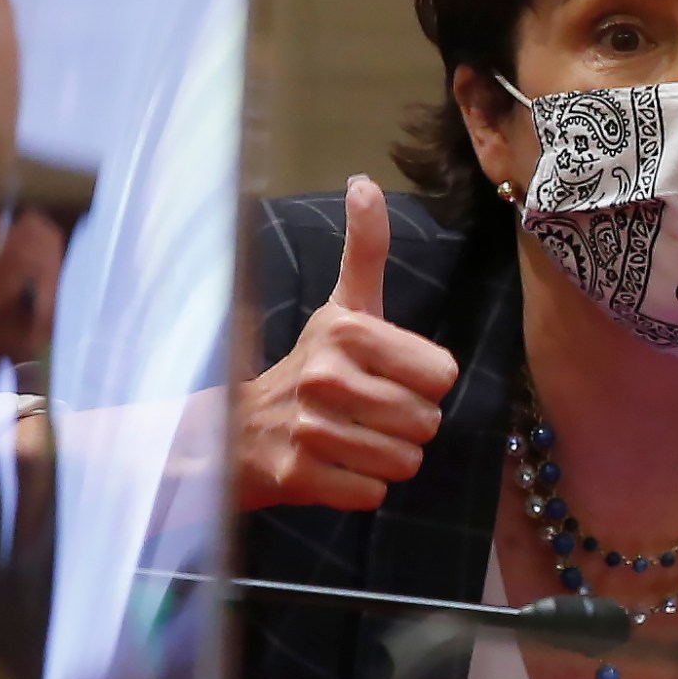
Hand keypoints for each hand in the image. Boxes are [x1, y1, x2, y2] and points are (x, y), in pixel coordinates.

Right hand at [236, 177, 458, 510]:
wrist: (234, 431)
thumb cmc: (310, 365)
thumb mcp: (344, 306)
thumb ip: (365, 249)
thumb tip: (364, 183)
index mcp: (349, 332)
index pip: (444, 375)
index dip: (424, 382)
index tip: (389, 376)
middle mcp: (328, 377)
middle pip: (429, 422)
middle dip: (408, 424)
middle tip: (370, 412)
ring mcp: (312, 430)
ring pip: (406, 462)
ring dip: (387, 458)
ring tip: (352, 438)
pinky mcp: (301, 477)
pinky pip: (375, 495)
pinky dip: (362, 488)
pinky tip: (335, 467)